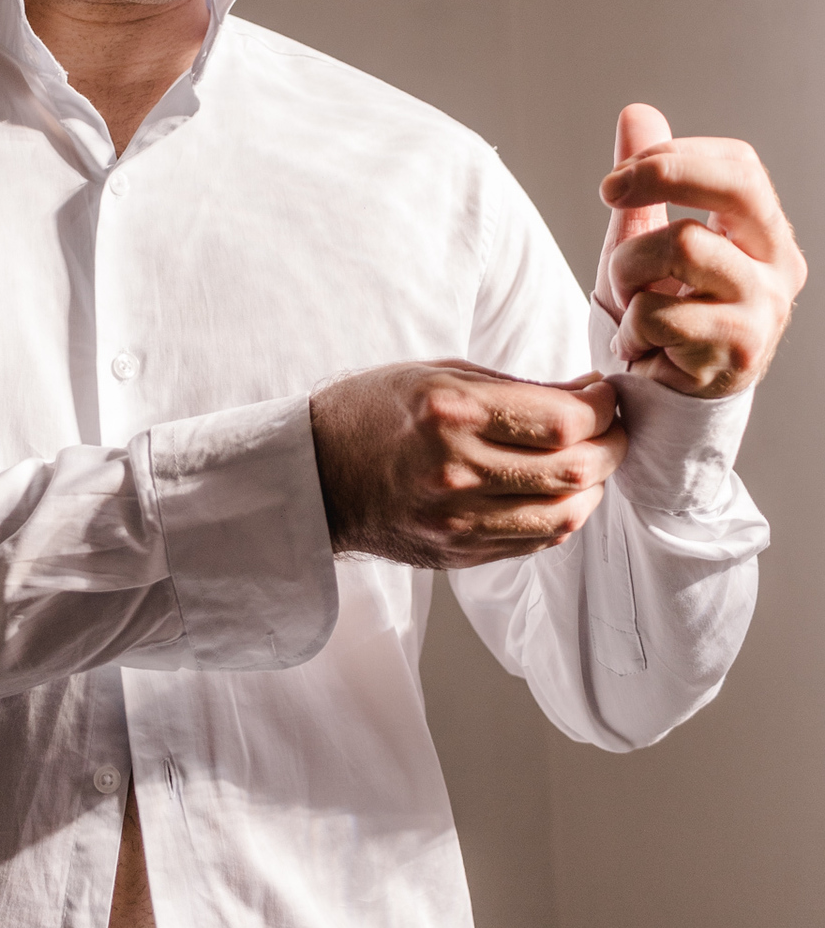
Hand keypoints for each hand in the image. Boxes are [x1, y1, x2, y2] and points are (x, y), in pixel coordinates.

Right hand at [309, 362, 626, 569]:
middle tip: (613, 427)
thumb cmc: (374, 411)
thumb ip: (519, 387)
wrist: (315, 474)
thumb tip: (590, 391)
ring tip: (590, 462)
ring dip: (593, 486)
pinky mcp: (458, 553)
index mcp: (450, 412)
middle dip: (611, 444)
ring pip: (564, 514)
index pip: (563, 420)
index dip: (603, 407)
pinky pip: (536, 541)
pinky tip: (558, 492)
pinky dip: (563, 515)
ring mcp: (456, 520)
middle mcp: (455, 470)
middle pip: (573, 469)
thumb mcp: (440, 374)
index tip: (605, 395)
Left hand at [596, 104, 806, 397]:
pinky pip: (659, 313)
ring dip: (629, 271)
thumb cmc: (663, 313)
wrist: (668, 401)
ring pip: (681, 247)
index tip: (619, 178)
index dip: (674, 157)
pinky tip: (638, 345)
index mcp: (765, 231)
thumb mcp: (647, 237)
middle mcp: (778, 266)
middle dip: (660, 176)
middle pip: (731, 189)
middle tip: (610, 193)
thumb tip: (636, 112)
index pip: (738, 165)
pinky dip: (630, 327)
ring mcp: (763, 310)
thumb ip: (647, 178)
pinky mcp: (735, 353)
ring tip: (627, 302)